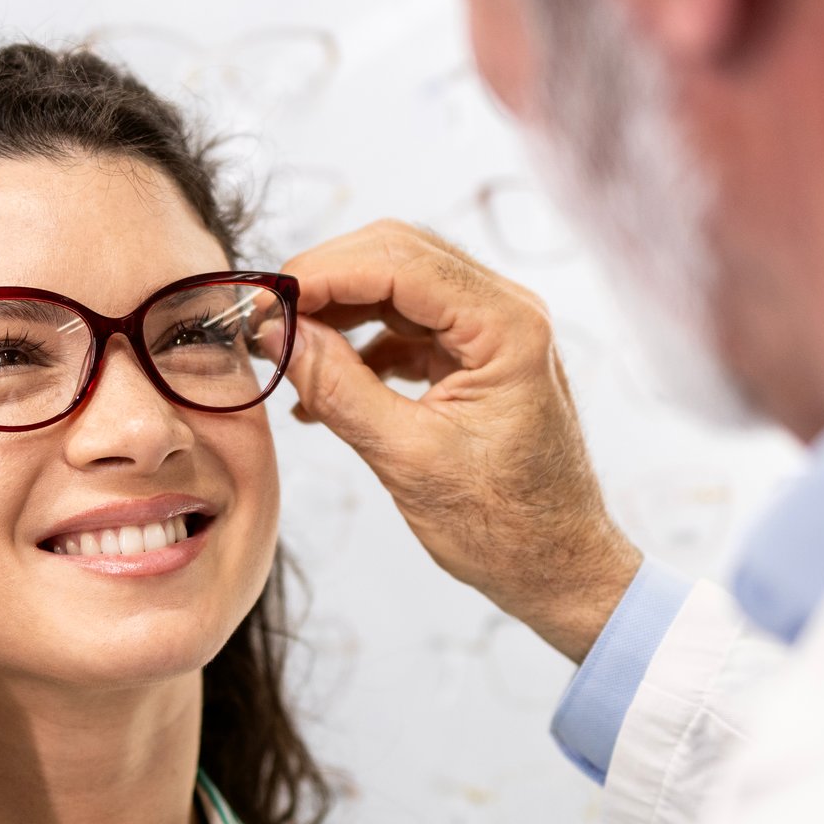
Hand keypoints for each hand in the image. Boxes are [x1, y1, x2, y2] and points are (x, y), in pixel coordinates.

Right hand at [281, 221, 641, 661]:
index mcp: (507, 327)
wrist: (559, 569)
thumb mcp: (408, 459)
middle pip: (397, 254)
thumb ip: (339, 388)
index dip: (323, 272)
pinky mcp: (473, 355)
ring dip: (336, 309)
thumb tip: (276, 333)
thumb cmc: (505, 528)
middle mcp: (506, 311)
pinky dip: (357, 343)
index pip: (400, 261)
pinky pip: (404, 323)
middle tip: (265, 316)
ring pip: (396, 283)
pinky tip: (318, 384)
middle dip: (325, 279)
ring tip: (284, 348)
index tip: (264, 300)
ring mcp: (490, 331)